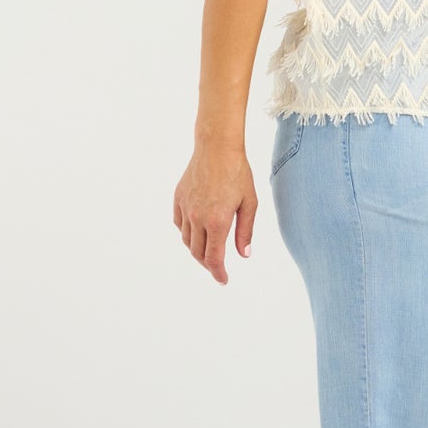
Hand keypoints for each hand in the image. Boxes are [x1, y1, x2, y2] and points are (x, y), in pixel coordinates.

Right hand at [173, 143, 256, 283]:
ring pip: (186, 241)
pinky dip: (186, 233)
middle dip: (209, 265)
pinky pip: (178, 224)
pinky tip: (196, 231)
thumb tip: (244, 254)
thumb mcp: (250, 203)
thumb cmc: (238, 173)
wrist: (216, 147)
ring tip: (209, 250)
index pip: (214, 259)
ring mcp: (185, 209)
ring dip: (197, 250)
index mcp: (217, 221)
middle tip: (219, 268)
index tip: (223, 280)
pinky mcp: (178, 199)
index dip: (218, 273)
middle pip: (198, 253)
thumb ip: (245, 231)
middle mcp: (197, 218)